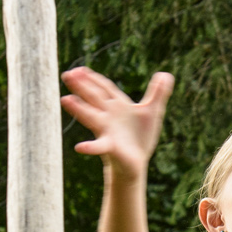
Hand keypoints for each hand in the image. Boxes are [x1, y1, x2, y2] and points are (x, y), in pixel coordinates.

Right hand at [63, 67, 172, 184]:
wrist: (136, 162)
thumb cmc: (140, 137)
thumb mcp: (152, 112)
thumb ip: (158, 93)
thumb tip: (166, 74)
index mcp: (118, 105)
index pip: (104, 88)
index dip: (93, 78)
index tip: (80, 69)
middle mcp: (109, 116)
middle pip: (94, 97)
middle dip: (82, 86)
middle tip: (67, 75)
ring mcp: (107, 131)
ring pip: (91, 117)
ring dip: (79, 109)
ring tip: (65, 99)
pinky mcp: (111, 147)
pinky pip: (99, 146)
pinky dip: (90, 147)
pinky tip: (80, 148)